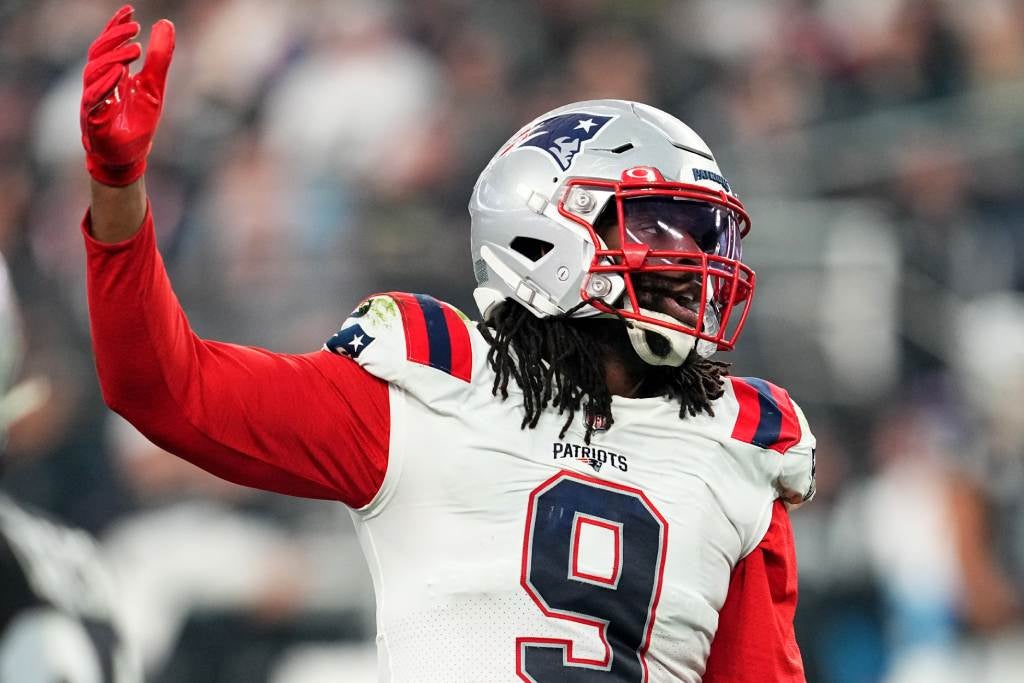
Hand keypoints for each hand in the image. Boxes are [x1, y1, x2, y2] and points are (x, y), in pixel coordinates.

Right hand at [81, 5, 174, 186]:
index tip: (130, 10)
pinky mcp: (93, 119)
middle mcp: (98, 83)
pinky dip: (105, 84)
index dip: (116, 26)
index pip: (108, 44)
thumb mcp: (154, 87)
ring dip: (114, 58)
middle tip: (135, 28)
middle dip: (115, 38)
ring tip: (134, 49)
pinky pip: (94, 98)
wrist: (129, 156)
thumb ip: (159, 59)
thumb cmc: (137, 122)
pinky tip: (119, 73)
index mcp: (110, 74)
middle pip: (98, 53)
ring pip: (94, 72)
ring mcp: (92, 100)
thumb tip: (166, 24)